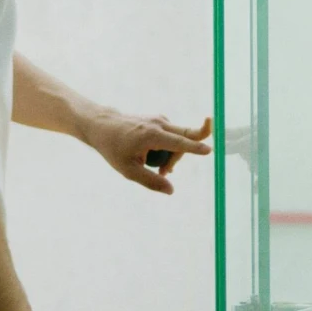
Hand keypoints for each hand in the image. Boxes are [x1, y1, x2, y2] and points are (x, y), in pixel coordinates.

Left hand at [88, 112, 211, 193]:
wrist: (103, 125)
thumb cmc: (114, 148)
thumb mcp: (128, 170)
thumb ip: (150, 181)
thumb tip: (171, 190)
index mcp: (152, 135)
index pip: (179, 142)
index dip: (195, 148)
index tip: (209, 150)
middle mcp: (159, 123)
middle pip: (186, 137)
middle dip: (184, 155)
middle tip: (165, 171)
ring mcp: (160, 120)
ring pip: (180, 140)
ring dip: (173, 156)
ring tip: (157, 168)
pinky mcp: (160, 121)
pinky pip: (173, 137)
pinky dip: (168, 149)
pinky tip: (155, 158)